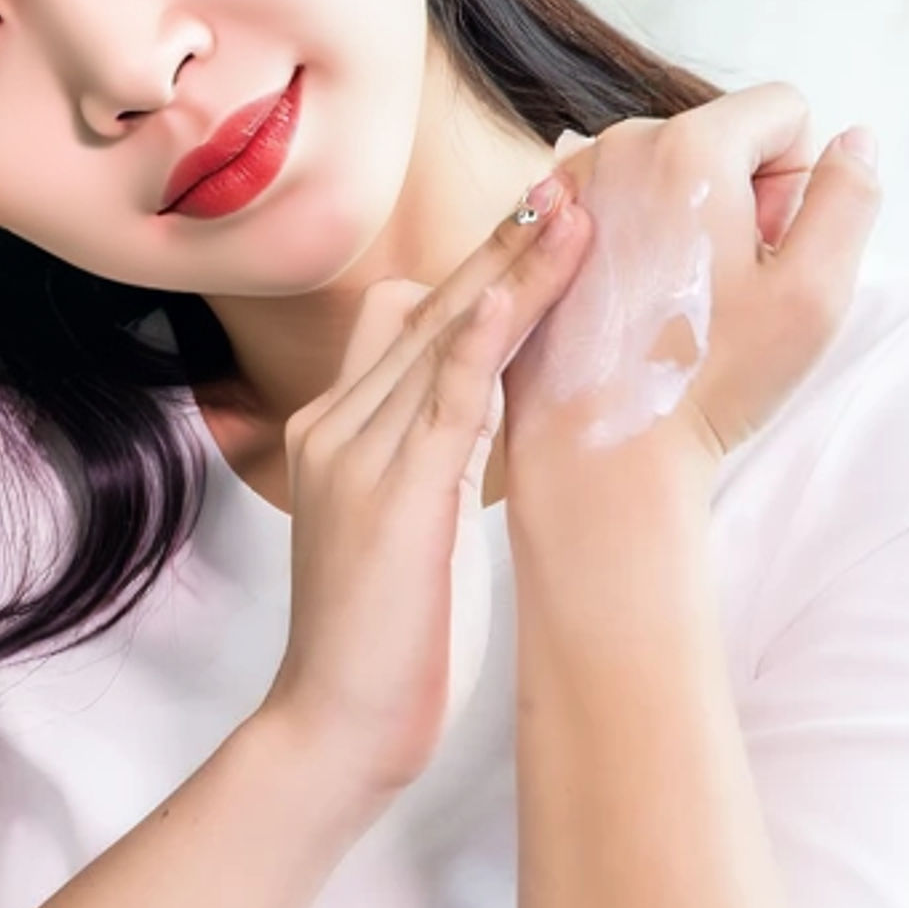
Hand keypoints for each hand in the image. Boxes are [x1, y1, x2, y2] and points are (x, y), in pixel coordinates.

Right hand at [251, 182, 591, 802]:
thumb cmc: (386, 645)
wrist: (334, 725)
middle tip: (565, 182)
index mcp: (335, 432)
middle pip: (423, 305)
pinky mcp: (393, 490)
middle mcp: (335, 425)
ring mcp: (356, 453)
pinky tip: (526, 287)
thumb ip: (430, 466)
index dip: (477, 270)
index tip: (538, 222)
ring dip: (513, 269)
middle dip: (499, 247)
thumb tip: (482, 428)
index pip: (407, 320)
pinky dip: (488, 331)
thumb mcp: (404, 533)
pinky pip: (445, 389)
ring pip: (439, 331)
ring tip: (574, 210)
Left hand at [500, 83, 881, 507]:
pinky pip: (618, 203)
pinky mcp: (540, 229)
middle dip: (741, 197)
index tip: (768, 249)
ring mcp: (571, 185)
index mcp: (689, 144)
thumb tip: (855, 139)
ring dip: (690, 219)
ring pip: (667, 171)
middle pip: (721, 137)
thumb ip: (851, 196)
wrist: (602, 453)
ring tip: (679, 300)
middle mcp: (618, 144)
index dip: (796, 181)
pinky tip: (636, 306)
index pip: (784, 111)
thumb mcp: (816, 289)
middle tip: (727, 285)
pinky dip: (640, 239)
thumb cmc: (711, 378)